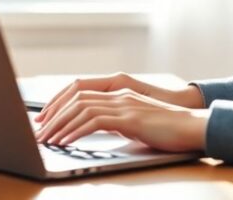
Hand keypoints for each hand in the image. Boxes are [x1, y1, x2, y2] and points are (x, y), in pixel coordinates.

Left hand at [34, 73, 204, 123]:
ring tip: (47, 140)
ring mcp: (124, 104)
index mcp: (119, 91)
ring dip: (60, 125)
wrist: (193, 127)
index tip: (45, 119)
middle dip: (53, 114)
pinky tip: (66, 142)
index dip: (59, 103)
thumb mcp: (135, 122)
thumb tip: (95, 129)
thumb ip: (116, 120)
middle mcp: (119, 93)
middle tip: (39, 131)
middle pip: (76, 97)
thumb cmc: (167, 128)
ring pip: (81, 108)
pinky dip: (76, 132)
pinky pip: (95, 122)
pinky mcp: (130, 118)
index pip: (80, 90)